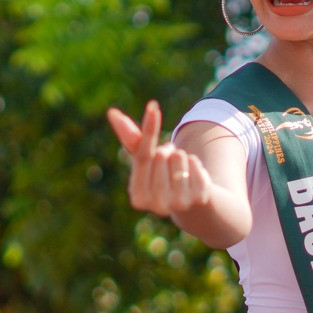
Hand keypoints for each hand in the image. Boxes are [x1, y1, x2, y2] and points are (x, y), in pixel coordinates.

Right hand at [107, 100, 212, 218]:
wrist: (191, 202)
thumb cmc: (160, 176)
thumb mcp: (144, 160)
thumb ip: (131, 139)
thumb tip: (112, 112)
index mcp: (137, 198)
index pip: (142, 156)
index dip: (148, 129)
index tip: (153, 106)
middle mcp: (157, 206)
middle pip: (161, 155)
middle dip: (165, 153)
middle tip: (167, 167)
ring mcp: (179, 204)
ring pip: (180, 157)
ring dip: (181, 157)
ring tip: (180, 171)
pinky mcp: (200, 198)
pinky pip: (196, 163)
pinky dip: (195, 164)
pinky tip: (192, 177)